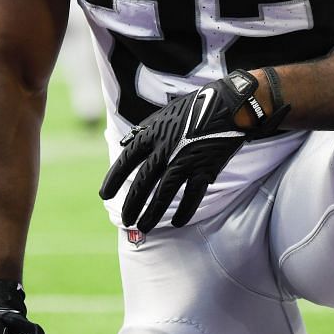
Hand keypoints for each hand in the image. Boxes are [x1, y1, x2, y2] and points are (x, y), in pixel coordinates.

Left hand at [98, 70, 285, 232]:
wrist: (229, 106)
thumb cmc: (196, 107)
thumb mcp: (164, 114)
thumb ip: (145, 131)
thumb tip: (125, 144)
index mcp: (153, 134)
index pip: (127, 160)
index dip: (114, 179)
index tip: (104, 195)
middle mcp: (165, 149)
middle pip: (143, 182)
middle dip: (132, 204)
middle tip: (126, 219)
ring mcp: (185, 161)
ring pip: (165, 194)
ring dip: (152, 213)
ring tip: (144, 227)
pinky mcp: (205, 169)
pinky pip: (192, 196)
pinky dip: (185, 211)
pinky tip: (176, 223)